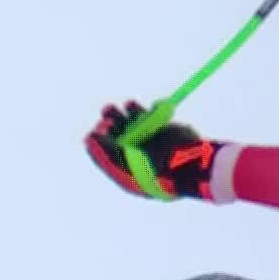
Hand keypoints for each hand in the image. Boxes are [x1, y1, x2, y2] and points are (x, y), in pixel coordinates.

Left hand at [84, 101, 224, 201]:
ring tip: (114, 108)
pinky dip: (137, 110)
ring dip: (120, 115)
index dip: (100, 141)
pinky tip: (131, 106)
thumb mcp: (124, 165)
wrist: (190, 167)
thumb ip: (105, 153)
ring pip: (130, 125)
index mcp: (127, 173)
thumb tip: (88, 139)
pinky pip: (146, 117)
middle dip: (110, 125)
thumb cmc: (155, 171)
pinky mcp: (164, 131)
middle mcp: (138, 159)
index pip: (107, 155)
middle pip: (117, 138)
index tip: (99, 129)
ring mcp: (151, 144)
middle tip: (108, 115)